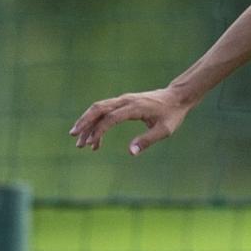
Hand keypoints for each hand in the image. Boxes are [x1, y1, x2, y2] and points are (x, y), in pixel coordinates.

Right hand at [69, 89, 191, 155]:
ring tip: (81, 143)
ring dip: (87, 123)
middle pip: (98, 109)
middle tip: (74, 138)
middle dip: (84, 123)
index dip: (100, 130)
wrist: (176, 97)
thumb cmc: (171, 114)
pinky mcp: (122, 103)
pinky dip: (96, 123)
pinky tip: (95, 139)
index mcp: (135, 107)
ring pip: (99, 109)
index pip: (111, 118)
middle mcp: (125, 101)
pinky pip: (105, 111)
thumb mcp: (164, 130)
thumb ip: (147, 141)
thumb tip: (131, 153)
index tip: (91, 144)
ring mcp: (123, 100)